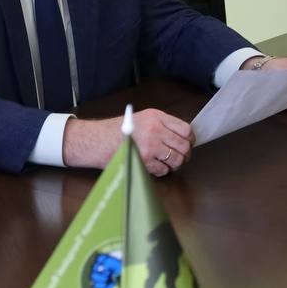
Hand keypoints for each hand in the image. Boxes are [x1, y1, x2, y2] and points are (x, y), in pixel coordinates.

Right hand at [63, 109, 192, 176]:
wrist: (96, 140)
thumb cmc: (116, 130)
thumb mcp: (141, 118)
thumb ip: (161, 124)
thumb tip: (181, 136)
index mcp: (155, 116)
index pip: (185, 129)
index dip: (189, 139)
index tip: (187, 143)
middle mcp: (155, 130)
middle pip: (184, 146)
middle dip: (184, 154)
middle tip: (179, 156)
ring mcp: (150, 146)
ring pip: (177, 159)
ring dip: (174, 164)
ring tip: (166, 162)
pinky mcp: (145, 161)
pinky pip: (164, 170)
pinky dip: (162, 171)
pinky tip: (153, 166)